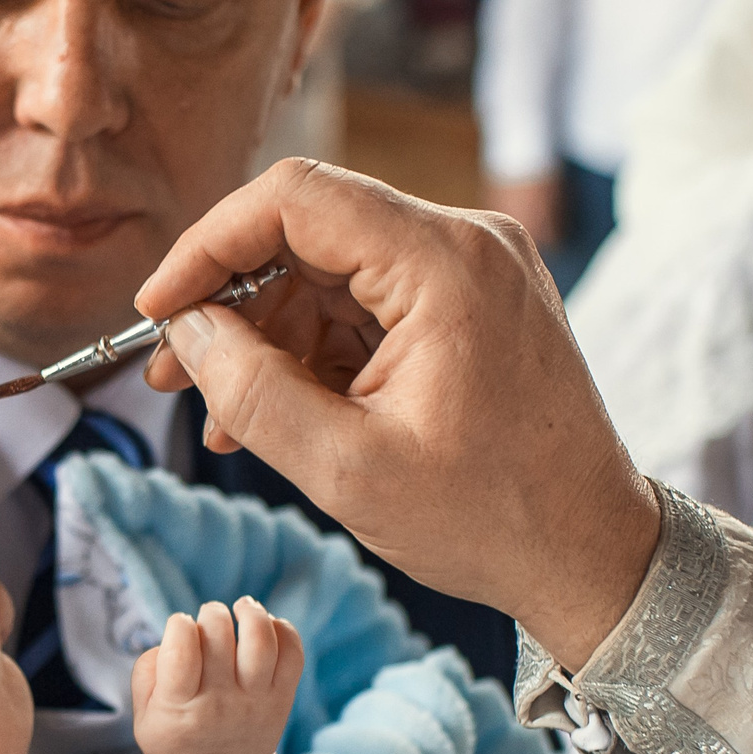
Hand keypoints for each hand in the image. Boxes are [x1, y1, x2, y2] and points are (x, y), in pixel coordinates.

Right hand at [131, 598, 303, 753]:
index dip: (179, 625)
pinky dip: (283, 629)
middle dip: (211, 614)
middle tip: (208, 619)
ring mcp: (256, 702)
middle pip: (220, 637)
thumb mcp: (143, 716)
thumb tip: (174, 635)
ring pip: (262, 641)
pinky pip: (293, 654)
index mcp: (179, 708)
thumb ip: (147, 671)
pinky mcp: (282, 699)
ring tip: (242, 607)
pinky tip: (266, 626)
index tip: (180, 627)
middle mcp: (221, 704)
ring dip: (251, 612)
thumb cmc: (175, 736)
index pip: (181, 652)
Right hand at [138, 160, 659, 666]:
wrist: (594, 556)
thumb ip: (249, 391)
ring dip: (270, 334)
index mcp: (444, 263)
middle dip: (232, 299)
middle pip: (311, 229)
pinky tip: (277, 412)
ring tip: (221, 415)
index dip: (208, 245)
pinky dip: (319, 349)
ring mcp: (476, 268)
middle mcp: (467, 241)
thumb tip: (184, 333)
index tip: (158, 310)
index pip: (294, 197)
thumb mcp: (346, 468)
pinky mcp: (475, 301)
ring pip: (334, 270)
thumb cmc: (491, 521)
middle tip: (170, 372)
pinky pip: (372, 301)